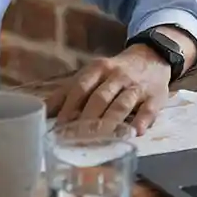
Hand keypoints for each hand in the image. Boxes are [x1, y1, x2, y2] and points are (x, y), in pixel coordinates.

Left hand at [47, 44, 170, 134]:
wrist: (152, 56)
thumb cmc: (114, 73)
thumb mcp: (92, 75)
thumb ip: (68, 92)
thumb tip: (42, 111)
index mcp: (98, 69)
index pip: (81, 87)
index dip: (69, 107)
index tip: (59, 127)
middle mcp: (116, 75)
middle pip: (100, 97)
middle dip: (87, 119)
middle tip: (76, 139)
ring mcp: (136, 86)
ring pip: (122, 104)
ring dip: (110, 122)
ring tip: (100, 139)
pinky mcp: (155, 96)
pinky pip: (148, 110)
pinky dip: (142, 121)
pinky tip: (135, 133)